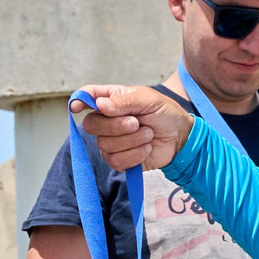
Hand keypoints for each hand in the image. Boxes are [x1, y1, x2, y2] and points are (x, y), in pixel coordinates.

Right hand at [77, 86, 192, 172]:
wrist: (180, 137)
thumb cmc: (165, 113)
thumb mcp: (148, 100)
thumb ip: (124, 101)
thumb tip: (100, 105)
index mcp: (112, 100)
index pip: (87, 97)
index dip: (78, 101)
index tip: (77, 107)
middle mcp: (107, 120)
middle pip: (90, 125)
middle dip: (115, 126)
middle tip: (136, 123)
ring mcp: (111, 141)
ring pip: (104, 145)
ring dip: (132, 140)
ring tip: (148, 134)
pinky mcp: (119, 160)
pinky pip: (115, 161)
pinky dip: (135, 154)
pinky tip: (146, 148)